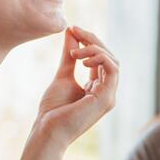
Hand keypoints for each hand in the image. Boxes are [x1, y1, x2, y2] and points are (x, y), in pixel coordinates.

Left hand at [33, 26, 117, 149]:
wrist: (47, 130)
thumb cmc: (53, 110)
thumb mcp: (63, 75)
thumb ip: (70, 56)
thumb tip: (71, 33)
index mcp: (98, 88)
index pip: (103, 59)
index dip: (90, 42)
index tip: (73, 30)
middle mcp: (107, 92)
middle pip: (110, 57)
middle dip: (94, 41)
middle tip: (75, 30)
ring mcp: (109, 96)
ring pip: (113, 61)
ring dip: (95, 49)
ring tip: (74, 51)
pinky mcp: (107, 99)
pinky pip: (112, 70)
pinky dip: (99, 58)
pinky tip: (82, 59)